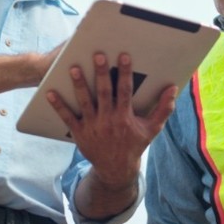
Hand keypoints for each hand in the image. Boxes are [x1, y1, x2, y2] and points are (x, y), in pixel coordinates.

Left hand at [47, 52, 177, 187]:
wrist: (116, 168)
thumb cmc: (135, 144)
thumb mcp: (152, 128)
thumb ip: (163, 108)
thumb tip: (173, 89)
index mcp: (125, 117)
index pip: (125, 91)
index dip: (125, 73)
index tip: (123, 56)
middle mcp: (108, 120)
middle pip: (104, 92)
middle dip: (101, 73)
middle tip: (98, 55)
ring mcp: (93, 126)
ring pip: (85, 102)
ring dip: (79, 85)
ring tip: (73, 68)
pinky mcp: (80, 132)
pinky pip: (68, 117)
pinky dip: (59, 105)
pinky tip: (50, 92)